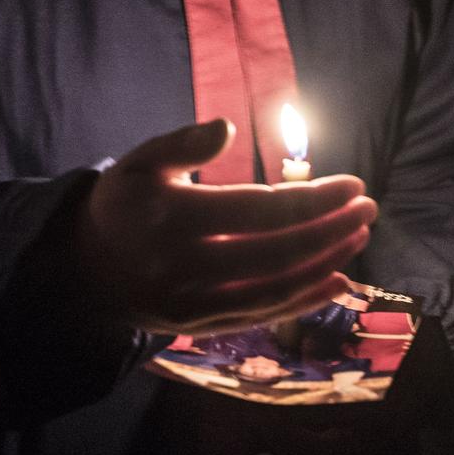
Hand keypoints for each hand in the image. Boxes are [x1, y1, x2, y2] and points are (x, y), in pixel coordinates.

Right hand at [79, 120, 375, 335]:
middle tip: (369, 209)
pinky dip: (303, 301)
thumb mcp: (137, 163)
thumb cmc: (122, 207)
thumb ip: (180, 143)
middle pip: (276, 252)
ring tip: (359, 239)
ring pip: (274, 288)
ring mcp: (194, 302)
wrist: (85, 274)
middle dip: (330, 231)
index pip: (260, 209)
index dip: (313, 199)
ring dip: (324, 264)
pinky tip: (336, 281)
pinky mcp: (200, 326)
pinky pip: (261, 316)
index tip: (353, 184)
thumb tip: (227, 127)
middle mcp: (185, 265)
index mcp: (173, 217)